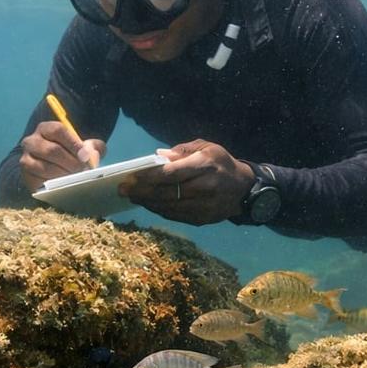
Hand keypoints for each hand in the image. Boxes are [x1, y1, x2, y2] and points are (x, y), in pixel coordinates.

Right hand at [19, 121, 106, 191]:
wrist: (51, 171)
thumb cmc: (70, 155)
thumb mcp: (82, 147)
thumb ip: (92, 146)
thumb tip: (91, 154)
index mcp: (46, 129)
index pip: (58, 130)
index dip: (73, 143)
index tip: (85, 156)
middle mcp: (31, 141)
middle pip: (51, 150)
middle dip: (70, 162)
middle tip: (82, 171)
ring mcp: (26, 159)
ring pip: (45, 167)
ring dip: (63, 174)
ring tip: (74, 179)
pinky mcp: (26, 176)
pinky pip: (39, 181)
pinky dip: (53, 185)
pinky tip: (63, 186)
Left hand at [120, 139, 253, 224]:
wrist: (243, 188)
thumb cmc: (220, 163)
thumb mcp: (206, 147)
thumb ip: (181, 151)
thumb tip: (158, 156)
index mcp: (205, 165)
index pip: (172, 173)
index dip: (149, 177)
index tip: (131, 176)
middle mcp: (205, 186)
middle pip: (167, 193)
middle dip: (142, 192)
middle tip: (123, 189)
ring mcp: (204, 206)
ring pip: (169, 207)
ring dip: (147, 203)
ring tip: (132, 196)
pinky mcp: (203, 219)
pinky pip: (176, 216)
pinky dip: (159, 210)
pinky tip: (149, 204)